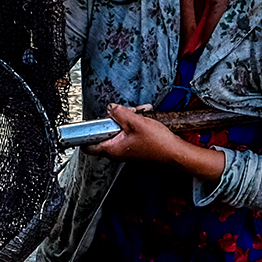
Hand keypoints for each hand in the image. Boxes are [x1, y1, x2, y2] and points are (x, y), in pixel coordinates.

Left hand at [84, 103, 226, 180]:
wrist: (176, 153)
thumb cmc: (158, 143)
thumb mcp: (136, 122)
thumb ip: (120, 113)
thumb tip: (110, 108)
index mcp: (112, 149)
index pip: (88, 146)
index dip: (85, 134)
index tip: (87, 123)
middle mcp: (117, 153)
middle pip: (105, 134)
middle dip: (113, 120)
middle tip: (123, 113)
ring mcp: (126, 151)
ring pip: (118, 132)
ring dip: (127, 121)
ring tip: (139, 114)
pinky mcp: (136, 148)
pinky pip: (128, 134)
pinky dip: (134, 125)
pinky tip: (144, 120)